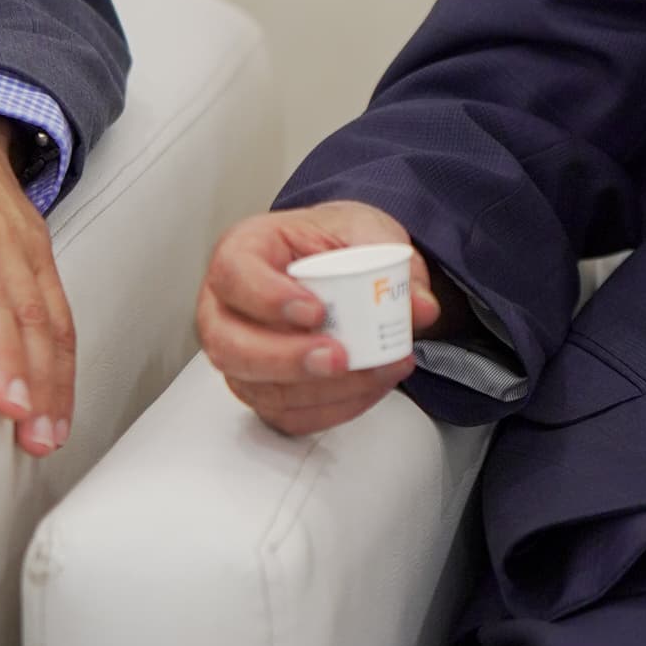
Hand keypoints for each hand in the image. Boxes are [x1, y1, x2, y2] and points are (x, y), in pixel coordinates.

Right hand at [198, 203, 438, 437]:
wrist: (336, 264)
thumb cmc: (332, 242)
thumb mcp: (366, 231)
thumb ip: (391, 263)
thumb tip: (419, 308)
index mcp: (242, 250)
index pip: (233, 275)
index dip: (267, 298)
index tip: (314, 310)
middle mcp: (226, 307)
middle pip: (229, 345)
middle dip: (287, 360)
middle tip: (339, 356)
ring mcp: (238, 354)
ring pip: (260, 389)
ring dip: (322, 390)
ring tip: (374, 372)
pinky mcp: (261, 389)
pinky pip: (286, 414)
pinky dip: (332, 408)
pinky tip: (367, 388)